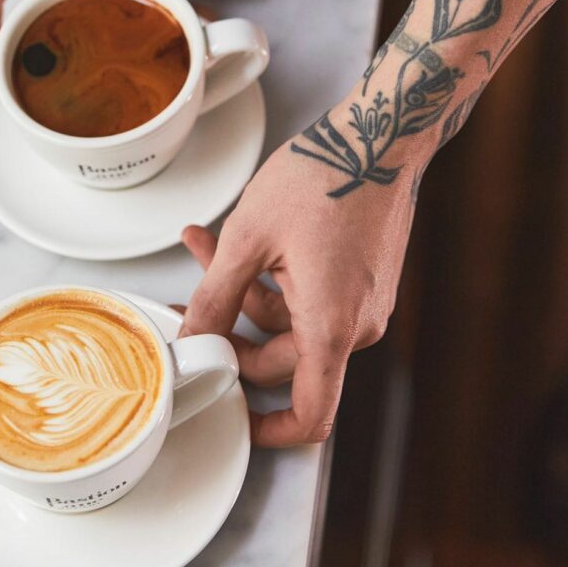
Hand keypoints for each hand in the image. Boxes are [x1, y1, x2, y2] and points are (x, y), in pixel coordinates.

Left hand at [180, 132, 422, 446]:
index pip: (309, 416)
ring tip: (205, 246)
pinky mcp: (363, 281)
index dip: (268, 431)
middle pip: (283, 362)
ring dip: (245, 295)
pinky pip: (310, 300)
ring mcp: (363, 303)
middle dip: (230, 333)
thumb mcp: (249, 238)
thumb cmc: (324, 177)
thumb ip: (214, 298)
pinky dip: (274, 281)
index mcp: (331, 325)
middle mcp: (357, 324)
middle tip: (186, 303)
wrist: (380, 135)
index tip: (232, 418)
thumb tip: (192, 340)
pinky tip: (238, 242)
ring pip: (290, 324)